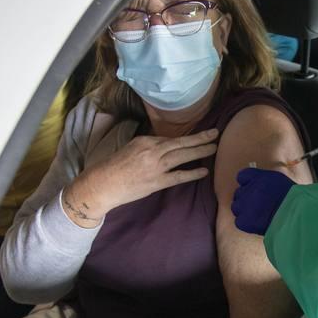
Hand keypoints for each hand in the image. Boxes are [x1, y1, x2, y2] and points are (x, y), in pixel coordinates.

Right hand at [63, 127, 218, 223]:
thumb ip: (147, 148)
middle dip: (200, 138)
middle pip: (181, 142)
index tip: (196, 137)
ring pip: (183, 155)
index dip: (184, 139)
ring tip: (215, 147)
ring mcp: (156, 166)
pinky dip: (192, 173)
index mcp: (144, 140)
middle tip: (215, 133)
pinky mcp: (157, 182)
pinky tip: (204, 171)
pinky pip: (179, 176)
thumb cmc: (112, 167)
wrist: (102, 184)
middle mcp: (152, 150)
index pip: (169, 139)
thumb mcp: (129, 149)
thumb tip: (163, 149)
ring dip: (201, 151)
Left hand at [231, 168, 294, 234]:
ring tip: (259, 216)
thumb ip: (267, 183)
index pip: (242, 176)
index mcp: (260, 177)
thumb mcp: (281, 183)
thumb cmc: (294, 201)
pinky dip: (247, 224)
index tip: (251, 189)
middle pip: (239, 193)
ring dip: (245, 211)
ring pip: (237, 207)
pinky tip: (258, 224)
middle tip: (258, 207)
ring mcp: (245, 204)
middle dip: (246, 199)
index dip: (246, 184)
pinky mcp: (244, 220)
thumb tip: (261, 188)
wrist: (296, 216)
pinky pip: (239, 221)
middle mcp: (250, 188)